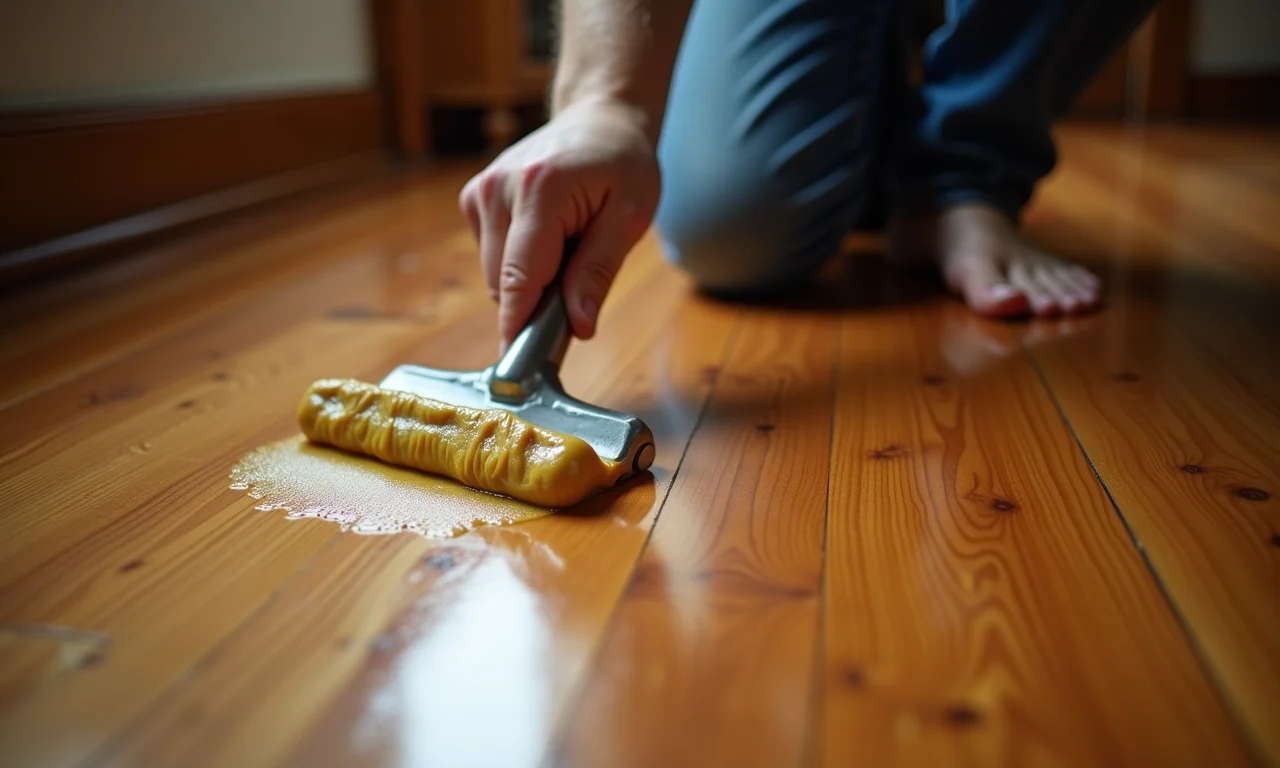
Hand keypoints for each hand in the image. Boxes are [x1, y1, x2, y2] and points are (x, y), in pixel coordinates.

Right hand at [459, 101, 659, 351]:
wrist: (597, 119)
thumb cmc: (622, 165)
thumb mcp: (629, 217)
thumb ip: (598, 271)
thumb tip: (578, 325)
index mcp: (543, 189)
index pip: (520, 274)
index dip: (518, 325)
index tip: (515, 366)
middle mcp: (500, 187)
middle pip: (505, 282)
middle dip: (537, 299)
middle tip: (578, 280)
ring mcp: (481, 191)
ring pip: (495, 275)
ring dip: (528, 278)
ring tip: (566, 245)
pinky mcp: (473, 197)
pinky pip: (491, 257)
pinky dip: (517, 261)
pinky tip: (545, 234)